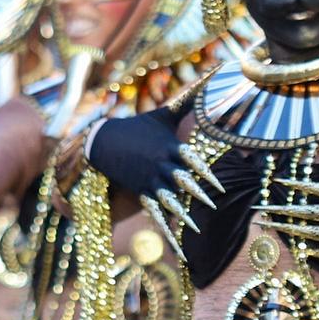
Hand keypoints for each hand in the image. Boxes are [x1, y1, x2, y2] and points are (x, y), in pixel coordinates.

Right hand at [84, 105, 213, 258]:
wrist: (101, 141)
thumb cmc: (138, 127)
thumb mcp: (164, 114)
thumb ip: (189, 101)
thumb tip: (214, 75)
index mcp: (168, 147)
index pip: (188, 160)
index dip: (202, 170)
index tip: (217, 181)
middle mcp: (160, 166)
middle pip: (179, 180)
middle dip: (194, 192)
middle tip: (210, 203)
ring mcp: (149, 181)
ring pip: (167, 199)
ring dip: (180, 214)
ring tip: (195, 228)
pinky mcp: (140, 192)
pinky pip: (154, 212)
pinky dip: (165, 228)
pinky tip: (176, 244)